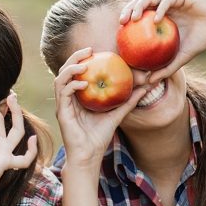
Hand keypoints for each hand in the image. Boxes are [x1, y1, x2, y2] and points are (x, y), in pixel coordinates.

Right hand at [54, 47, 146, 168]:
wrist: (89, 156)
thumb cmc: (100, 138)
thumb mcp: (117, 115)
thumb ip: (128, 101)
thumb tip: (145, 87)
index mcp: (78, 97)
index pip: (77, 73)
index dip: (84, 59)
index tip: (96, 51)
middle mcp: (68, 99)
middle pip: (66, 71)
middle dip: (75, 57)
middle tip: (89, 50)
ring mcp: (63, 105)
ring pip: (60, 79)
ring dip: (70, 68)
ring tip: (84, 63)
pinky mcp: (62, 113)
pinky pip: (63, 93)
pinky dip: (72, 85)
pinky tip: (83, 83)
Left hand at [119, 0, 205, 83]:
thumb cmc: (200, 41)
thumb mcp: (180, 58)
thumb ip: (165, 68)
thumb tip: (148, 82)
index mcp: (160, 17)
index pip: (139, 15)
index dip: (127, 20)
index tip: (119, 32)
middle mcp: (164, 5)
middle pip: (141, 3)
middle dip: (128, 10)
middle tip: (122, 22)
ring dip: (140, 6)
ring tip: (134, 18)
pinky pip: (168, 0)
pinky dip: (161, 8)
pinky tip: (156, 19)